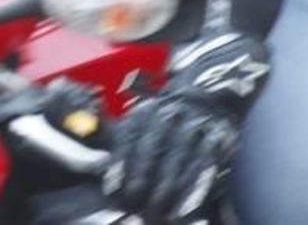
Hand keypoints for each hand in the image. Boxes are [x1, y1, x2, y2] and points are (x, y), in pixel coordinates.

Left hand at [104, 34, 267, 220]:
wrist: (210, 95)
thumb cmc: (165, 120)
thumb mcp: (140, 121)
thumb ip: (115, 135)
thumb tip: (89, 152)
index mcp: (146, 110)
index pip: (129, 136)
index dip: (119, 163)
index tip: (112, 189)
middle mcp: (169, 113)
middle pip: (152, 146)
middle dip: (142, 177)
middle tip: (135, 206)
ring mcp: (195, 124)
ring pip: (178, 157)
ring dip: (167, 188)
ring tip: (158, 214)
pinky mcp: (218, 137)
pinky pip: (205, 164)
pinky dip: (195, 188)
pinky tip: (185, 208)